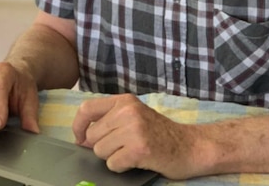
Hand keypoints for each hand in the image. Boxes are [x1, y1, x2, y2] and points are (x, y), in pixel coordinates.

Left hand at [71, 94, 200, 179]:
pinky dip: (121, 167)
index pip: (87, 109)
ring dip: (113, 157)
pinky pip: (113, 163)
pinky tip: (136, 160)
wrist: (190, 146)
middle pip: (92, 136)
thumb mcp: (134, 117)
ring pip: (100, 151)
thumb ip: (109, 121)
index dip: (78, 126)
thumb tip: (82, 138)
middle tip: (122, 147)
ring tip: (132, 152)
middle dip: (103, 147)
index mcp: (125, 101)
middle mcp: (128, 111)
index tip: (80, 138)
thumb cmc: (160, 134)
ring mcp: (134, 129)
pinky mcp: (139, 149)